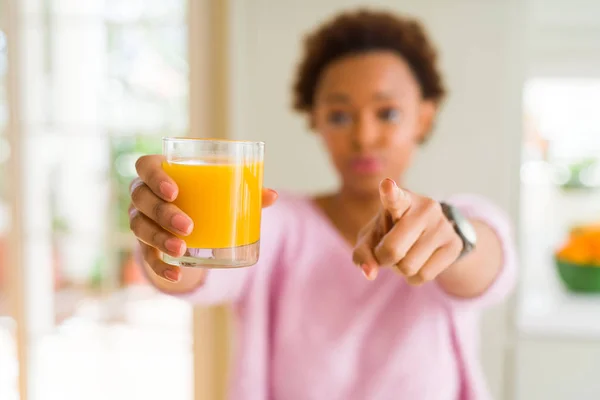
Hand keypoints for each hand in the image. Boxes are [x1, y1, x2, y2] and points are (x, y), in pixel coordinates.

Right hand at [129, 154, 277, 282]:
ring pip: (140, 227)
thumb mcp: (222, 191)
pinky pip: (146, 256)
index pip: (145, 166)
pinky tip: (176, 274)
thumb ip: (244, 192)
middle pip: (142, 198)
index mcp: (159, 172)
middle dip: (163, 213)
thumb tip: (273, 195)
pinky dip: (159, 267)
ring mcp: (140, 218)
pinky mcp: (144, 243)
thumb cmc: (205, 197)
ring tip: (181, 249)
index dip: (154, 177)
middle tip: (188, 226)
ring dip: (159, 239)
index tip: (174, 192)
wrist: (189, 221)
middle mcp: (142, 194)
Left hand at [352, 178, 461, 284]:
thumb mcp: (372, 238)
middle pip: (393, 249)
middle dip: (384, 259)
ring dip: (400, 270)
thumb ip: (363, 253)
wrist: (428, 234)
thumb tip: (370, 273)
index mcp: (401, 199)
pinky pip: (425, 275)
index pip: (394, 196)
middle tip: (387, 253)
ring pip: (409, 266)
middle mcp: (425, 207)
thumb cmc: (391, 232)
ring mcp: (442, 225)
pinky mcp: (454, 244)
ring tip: (405, 254)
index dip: (390, 192)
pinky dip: (414, 278)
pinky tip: (418, 263)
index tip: (387, 185)